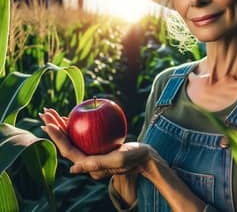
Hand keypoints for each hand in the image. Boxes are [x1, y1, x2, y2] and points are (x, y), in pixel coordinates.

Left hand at [39, 108, 161, 179]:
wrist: (145, 157)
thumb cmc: (135, 157)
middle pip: (67, 143)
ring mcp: (92, 153)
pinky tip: (72, 117)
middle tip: (45, 113)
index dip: (57, 138)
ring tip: (52, 113)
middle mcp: (88, 161)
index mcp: (91, 166)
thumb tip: (72, 169)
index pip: (69, 151)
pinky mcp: (98, 148)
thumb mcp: (119, 159)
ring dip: (62, 126)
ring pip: (73, 139)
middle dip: (54, 128)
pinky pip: (83, 136)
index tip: (48, 124)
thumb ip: (97, 164)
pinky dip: (76, 126)